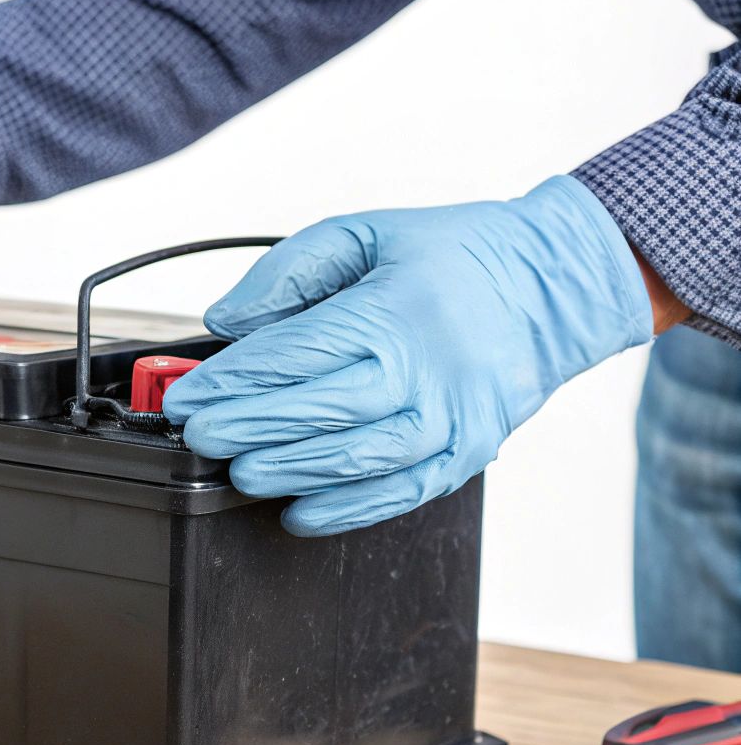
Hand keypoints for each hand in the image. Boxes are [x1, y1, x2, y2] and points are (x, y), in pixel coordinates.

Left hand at [162, 175, 652, 536]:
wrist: (558, 284)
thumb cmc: (452, 256)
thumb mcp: (366, 233)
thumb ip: (290, 271)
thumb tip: (226, 321)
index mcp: (396, 310)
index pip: (296, 353)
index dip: (231, 381)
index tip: (186, 395)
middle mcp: (428, 369)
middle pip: (319, 411)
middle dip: (246, 427)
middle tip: (198, 435)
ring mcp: (453, 418)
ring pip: (356, 460)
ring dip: (289, 471)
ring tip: (239, 470)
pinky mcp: (469, 452)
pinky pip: (400, 493)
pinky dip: (345, 510)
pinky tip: (297, 511)